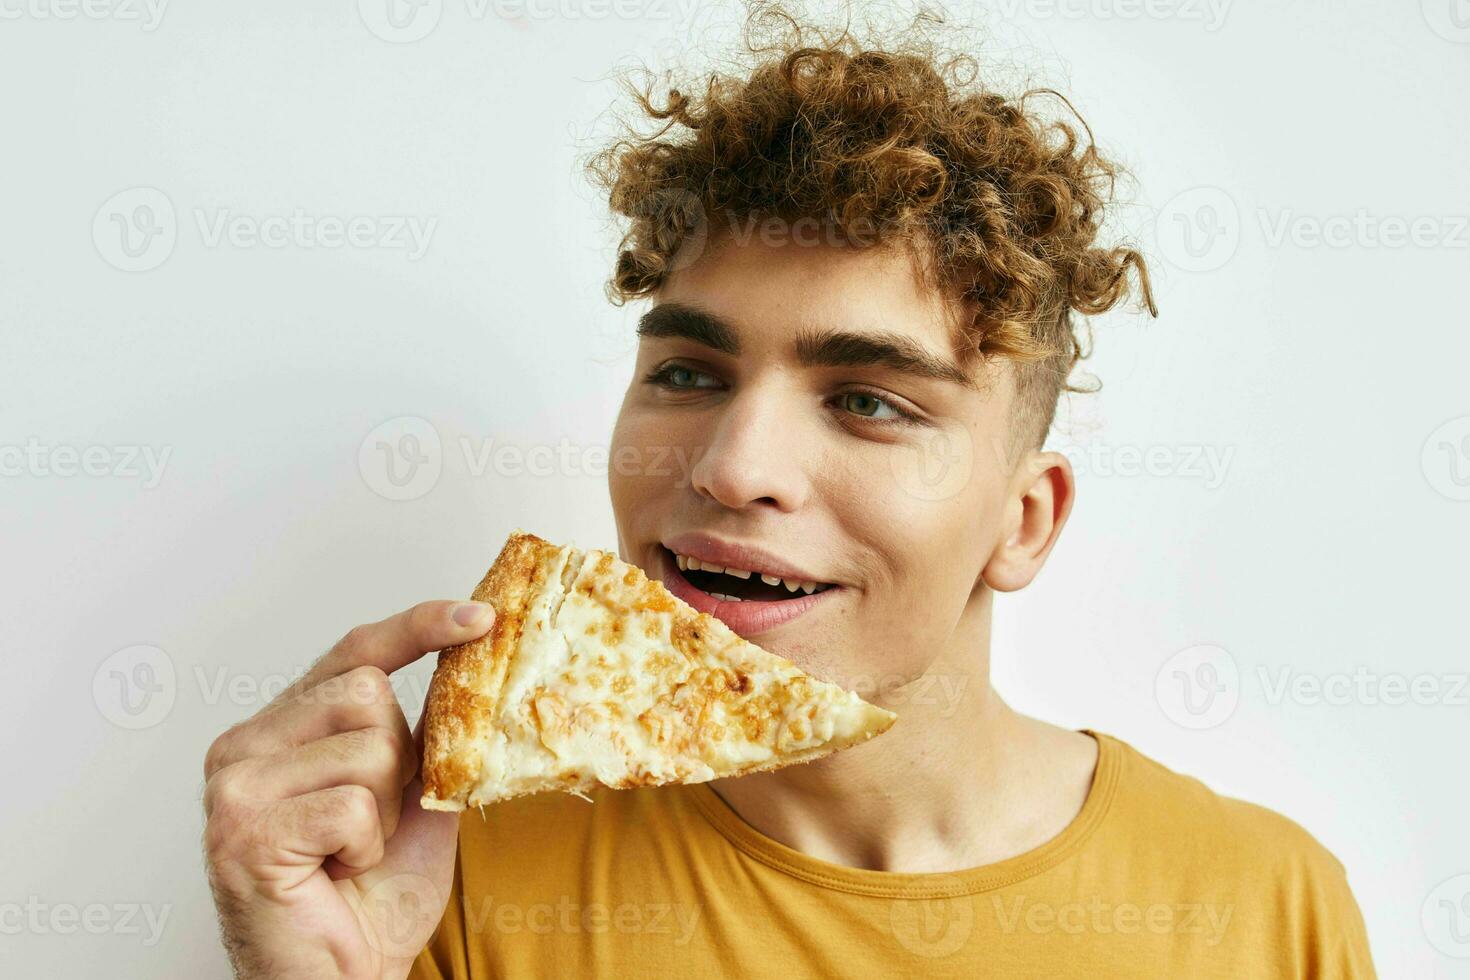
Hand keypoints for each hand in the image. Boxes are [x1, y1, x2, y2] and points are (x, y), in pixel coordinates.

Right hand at [202, 600, 493, 979]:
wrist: (342, 978)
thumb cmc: (369, 897)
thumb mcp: (413, 796)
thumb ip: (423, 734)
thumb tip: (465, 665)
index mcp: (280, 728)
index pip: (352, 652)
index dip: (417, 627)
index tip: (478, 617)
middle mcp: (245, 745)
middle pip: (367, 693)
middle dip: (397, 761)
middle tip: (370, 822)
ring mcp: (235, 786)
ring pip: (366, 747)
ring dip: (382, 811)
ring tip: (350, 852)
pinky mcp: (243, 830)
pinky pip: (349, 805)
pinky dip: (364, 845)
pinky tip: (336, 871)